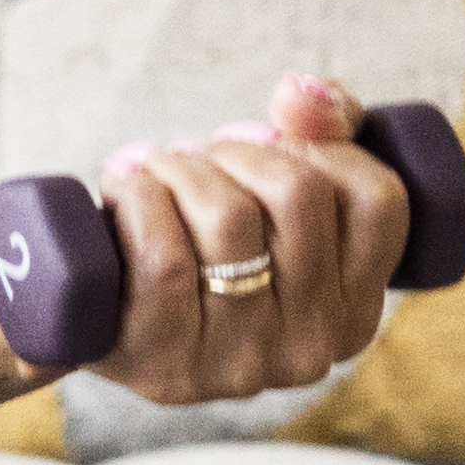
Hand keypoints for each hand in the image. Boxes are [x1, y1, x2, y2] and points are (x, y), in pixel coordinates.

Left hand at [76, 71, 415, 408]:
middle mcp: (310, 351)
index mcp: (355, 312)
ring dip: (178, 169)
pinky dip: (136, 199)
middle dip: (234, 151)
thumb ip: (322, 124)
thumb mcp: (272, 181)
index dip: (321, 149)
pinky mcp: (166, 369)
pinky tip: (123, 199)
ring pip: (227, 218)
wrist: (86, 303)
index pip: (378, 201)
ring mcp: (240, 369)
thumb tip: (301, 95)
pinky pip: (163, 256)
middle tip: (197, 161)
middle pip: (298, 193)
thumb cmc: (193, 234)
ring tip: (154, 176)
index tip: (271, 151)